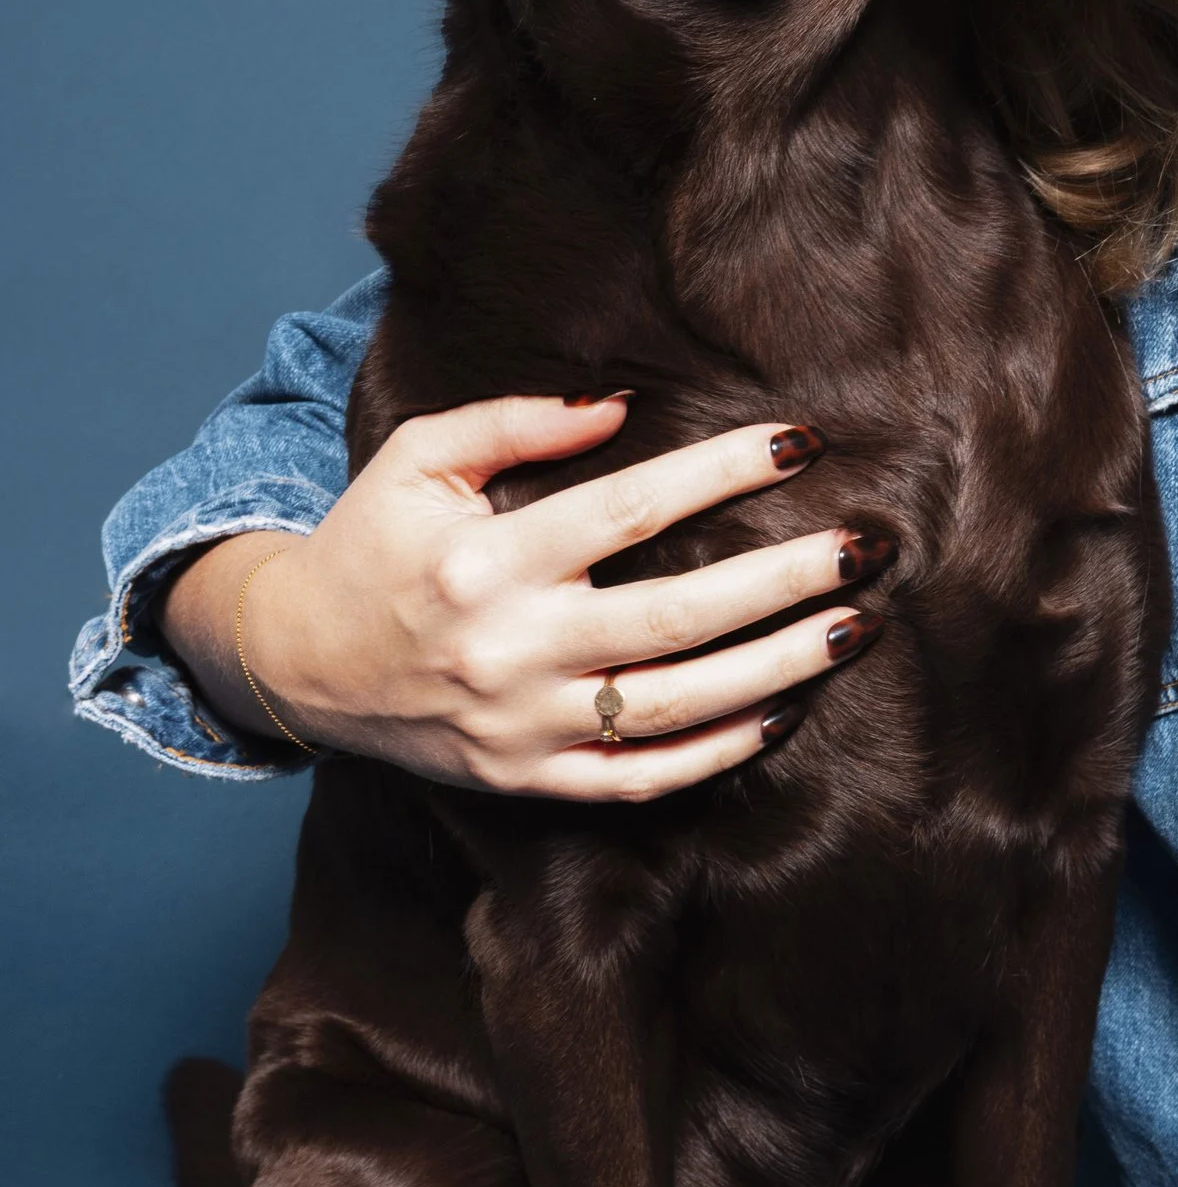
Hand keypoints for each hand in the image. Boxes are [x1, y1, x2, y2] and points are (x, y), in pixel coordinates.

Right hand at [163, 395, 889, 798]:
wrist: (300, 664)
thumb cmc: (372, 544)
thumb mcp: (419, 459)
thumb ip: (512, 423)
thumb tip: (618, 407)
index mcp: (487, 560)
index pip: (629, 509)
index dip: (721, 473)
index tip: (800, 444)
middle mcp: (512, 648)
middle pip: (678, 616)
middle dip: (786, 580)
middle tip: (868, 547)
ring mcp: (524, 725)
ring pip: (678, 705)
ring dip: (780, 668)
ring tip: (857, 628)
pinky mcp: (530, 779)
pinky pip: (641, 778)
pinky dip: (717, 753)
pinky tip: (784, 712)